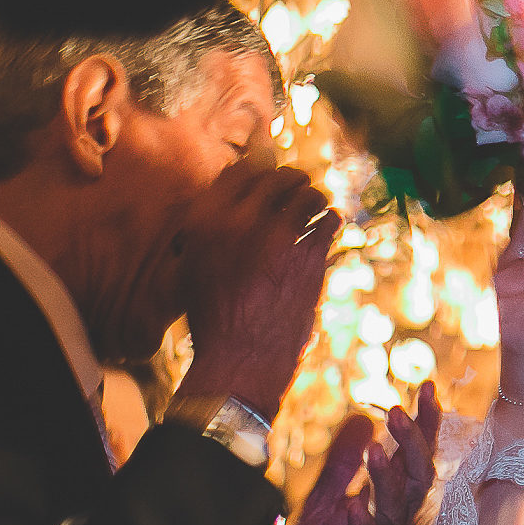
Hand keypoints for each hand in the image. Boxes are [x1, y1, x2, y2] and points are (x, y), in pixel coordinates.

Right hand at [175, 161, 340, 418]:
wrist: (241, 355)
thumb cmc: (214, 315)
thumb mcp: (193, 266)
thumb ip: (209, 228)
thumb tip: (233, 198)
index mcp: (204, 220)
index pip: (240, 170)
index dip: (259, 169)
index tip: (268, 174)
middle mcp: (239, 221)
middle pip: (277, 176)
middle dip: (290, 179)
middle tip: (297, 186)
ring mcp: (278, 237)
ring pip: (308, 194)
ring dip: (313, 197)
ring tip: (314, 205)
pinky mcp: (310, 256)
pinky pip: (329, 221)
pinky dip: (330, 220)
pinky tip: (327, 225)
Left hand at [286, 385, 438, 524]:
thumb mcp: (321, 505)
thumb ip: (340, 466)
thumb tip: (362, 419)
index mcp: (388, 503)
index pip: (415, 458)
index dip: (425, 424)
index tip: (427, 387)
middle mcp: (396, 523)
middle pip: (420, 478)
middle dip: (414, 443)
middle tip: (398, 410)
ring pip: (401, 509)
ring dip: (391, 478)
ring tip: (376, 450)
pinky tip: (355, 508)